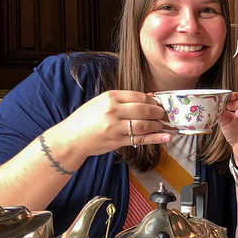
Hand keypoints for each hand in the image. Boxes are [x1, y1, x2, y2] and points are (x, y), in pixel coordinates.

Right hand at [55, 90, 169, 158]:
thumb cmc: (86, 119)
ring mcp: (116, 127)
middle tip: (163, 114)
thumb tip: (149, 97)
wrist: (71, 138)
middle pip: (144, 110)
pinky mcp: (118, 141)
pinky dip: (156, 138)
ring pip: (144, 125)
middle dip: (158, 112)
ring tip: (161, 125)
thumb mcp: (102, 102)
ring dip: (157, 125)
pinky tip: (165, 137)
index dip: (152, 101)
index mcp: (110, 97)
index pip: (138, 96)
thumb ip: (124, 99)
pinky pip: (141, 139)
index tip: (158, 103)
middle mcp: (113, 111)